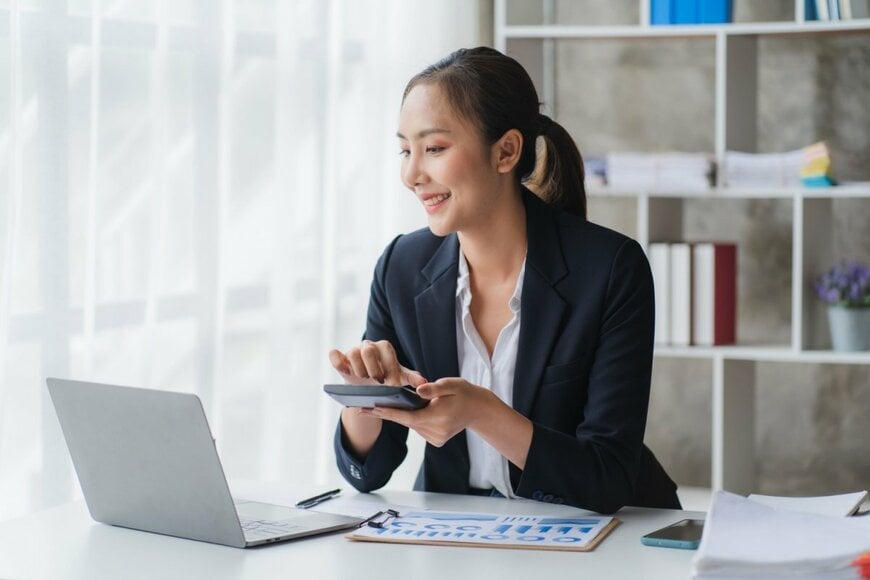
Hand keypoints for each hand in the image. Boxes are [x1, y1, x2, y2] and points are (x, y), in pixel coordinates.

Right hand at [329, 340, 425, 386]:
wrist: (368, 387)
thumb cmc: (386, 378)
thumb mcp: (399, 378)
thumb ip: (411, 378)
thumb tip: (424, 382)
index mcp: (384, 348)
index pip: (386, 351)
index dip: (389, 367)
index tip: (391, 384)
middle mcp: (368, 346)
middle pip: (368, 350)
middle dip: (373, 368)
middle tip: (377, 382)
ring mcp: (353, 351)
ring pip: (353, 353)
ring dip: (359, 370)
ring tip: (364, 380)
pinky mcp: (340, 358)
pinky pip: (334, 354)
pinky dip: (337, 361)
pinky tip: (344, 371)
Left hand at [361, 378, 493, 446]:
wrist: (479, 409)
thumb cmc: (464, 393)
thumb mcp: (451, 384)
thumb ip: (434, 388)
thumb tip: (418, 389)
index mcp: (437, 418)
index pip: (405, 417)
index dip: (386, 413)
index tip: (367, 410)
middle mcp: (435, 432)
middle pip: (406, 421)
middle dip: (389, 413)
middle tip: (364, 405)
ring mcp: (436, 438)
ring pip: (412, 425)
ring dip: (404, 415)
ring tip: (388, 404)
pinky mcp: (436, 441)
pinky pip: (419, 428)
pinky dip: (415, 419)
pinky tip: (416, 410)